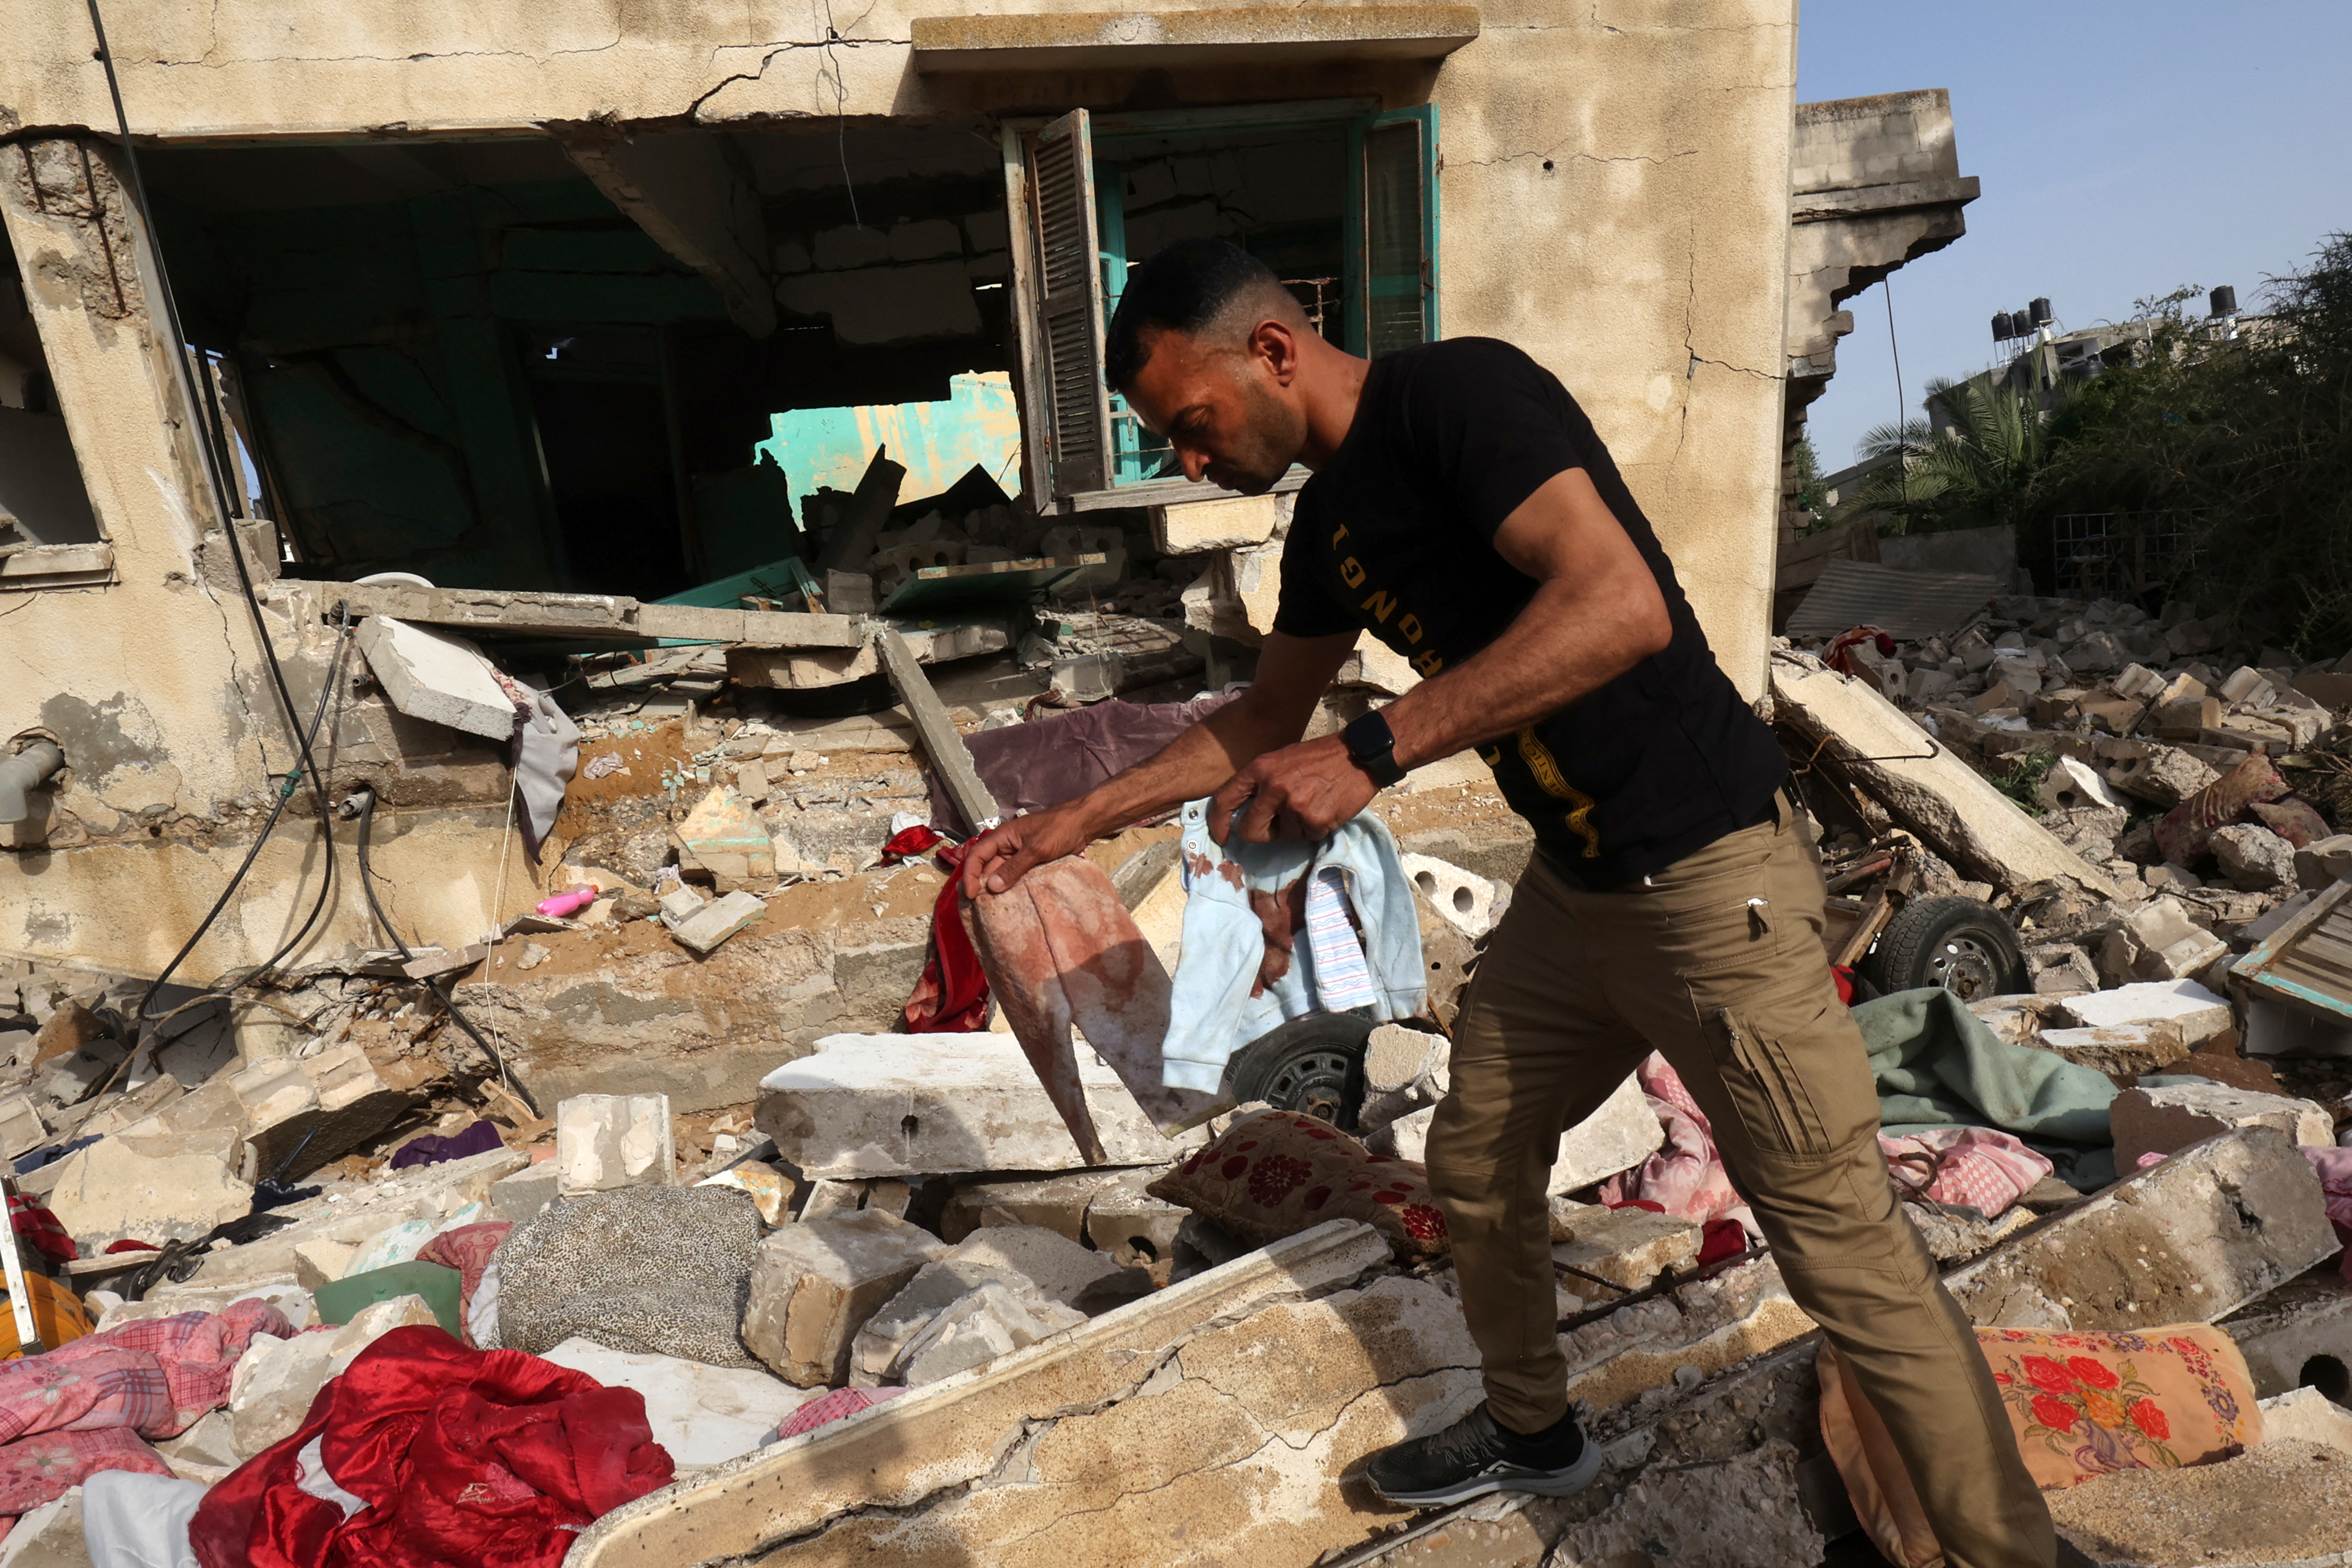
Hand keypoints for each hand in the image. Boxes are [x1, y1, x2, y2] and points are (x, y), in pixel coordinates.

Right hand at [962, 802, 1096, 896]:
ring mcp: (1019, 854)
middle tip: (981, 907)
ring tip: (995, 909)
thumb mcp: (1036, 849)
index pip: (977, 855)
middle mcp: (1007, 846)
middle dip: (983, 885)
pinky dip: (1013, 887)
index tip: (971, 895)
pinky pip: (1017, 876)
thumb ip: (1015, 867)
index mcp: (1002, 837)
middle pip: (987, 867)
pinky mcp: (1031, 862)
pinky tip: (1013, 901)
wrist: (1084, 823)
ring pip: (1002, 873)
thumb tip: (992, 887)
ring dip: (999, 889)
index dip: (970, 874)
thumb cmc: (1059, 829)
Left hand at [1208, 735, 1378, 845]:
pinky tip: (1325, 809)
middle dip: (1262, 834)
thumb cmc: (1318, 758)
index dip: (1218, 823)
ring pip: (1283, 836)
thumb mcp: (1281, 760)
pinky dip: (1316, 829)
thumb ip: (1260, 783)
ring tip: (1312, 805)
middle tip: (1278, 827)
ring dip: (1296, 828)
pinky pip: (1307, 837)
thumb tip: (1243, 813)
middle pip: (1249, 830)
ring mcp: (1294, 804)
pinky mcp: (1314, 819)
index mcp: (1260, 768)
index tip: (1223, 836)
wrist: (1358, 755)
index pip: (1224, 799)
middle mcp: (1273, 786)